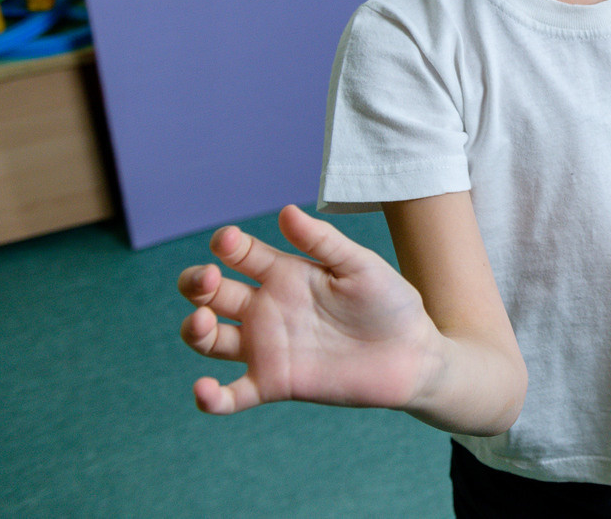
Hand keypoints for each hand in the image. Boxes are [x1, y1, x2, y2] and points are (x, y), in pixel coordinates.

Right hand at [178, 204, 438, 414]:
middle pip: (213, 294)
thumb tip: (285, 211)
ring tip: (203, 321)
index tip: (228, 241)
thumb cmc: (390, 303)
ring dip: (195, 329)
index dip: (227, 245)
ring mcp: (267, 348)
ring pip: (211, 339)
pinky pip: (232, 396)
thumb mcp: (360, 265)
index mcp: (286, 274)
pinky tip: (203, 389)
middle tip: (208, 278)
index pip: (241, 254)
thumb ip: (323, 242)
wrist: (415, 354)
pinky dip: (210, 398)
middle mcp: (268, 309)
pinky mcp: (274, 384)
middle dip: (197, 283)